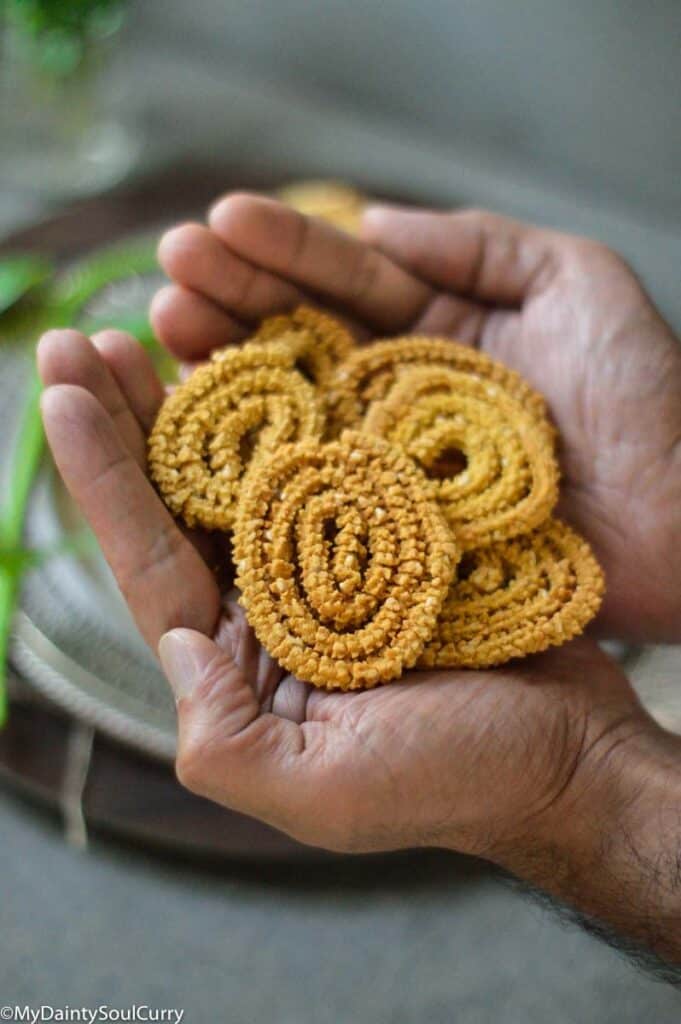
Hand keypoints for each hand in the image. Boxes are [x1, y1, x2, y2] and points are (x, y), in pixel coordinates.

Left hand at [35, 327, 658, 856]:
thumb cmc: (459, 781)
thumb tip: (173, 644)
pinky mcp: (396, 529)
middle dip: (127, 419)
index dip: (101, 475)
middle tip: (80, 341)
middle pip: (182, 500)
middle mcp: (276, 604)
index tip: (61, 390)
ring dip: (199, 396)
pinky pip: (333, 456)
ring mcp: (336, 562)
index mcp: (242, 662)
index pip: (151, 560)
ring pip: (249, 466)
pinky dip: (297, 403)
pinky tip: (265, 350)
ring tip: (154, 323)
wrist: (574, 753)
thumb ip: (222, 739)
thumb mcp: (321, 791)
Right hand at [152, 196, 680, 642]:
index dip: (284, 251)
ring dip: (229, 370)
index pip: (350, 280)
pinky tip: (207, 431)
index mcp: (443, 332)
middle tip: (167, 274)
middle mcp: (403, 394)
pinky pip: (319, 489)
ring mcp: (391, 462)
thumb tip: (379, 217)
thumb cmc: (650, 402)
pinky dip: (262, 462)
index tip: (216, 225)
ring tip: (166, 330)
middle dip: (234, 301)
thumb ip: (482, 244)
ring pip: (297, 409)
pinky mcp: (393, 526)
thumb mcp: (578, 282)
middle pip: (305, 339)